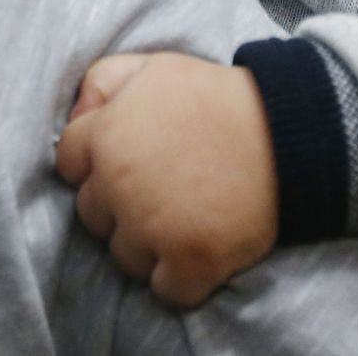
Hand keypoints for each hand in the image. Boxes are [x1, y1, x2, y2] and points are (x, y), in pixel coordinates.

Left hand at [55, 53, 279, 308]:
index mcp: (106, 136)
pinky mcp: (191, 261)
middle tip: (162, 191)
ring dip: (148, 245)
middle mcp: (119, 183)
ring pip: (125, 256)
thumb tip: (77, 116)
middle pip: (93, 215)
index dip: (95, 165)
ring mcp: (153, 226)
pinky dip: (181, 279)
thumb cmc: (217, 97)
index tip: (128, 165)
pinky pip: (166, 290)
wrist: (289, 130)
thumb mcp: (153, 66)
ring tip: (184, 218)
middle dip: (119, 207)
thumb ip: (102, 81)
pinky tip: (199, 251)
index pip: (68, 165)